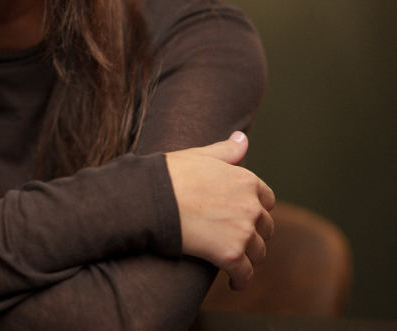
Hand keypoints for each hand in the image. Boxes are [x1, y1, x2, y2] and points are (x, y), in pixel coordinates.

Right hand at [166, 132, 274, 290]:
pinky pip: (245, 274)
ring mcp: (243, 231)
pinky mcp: (231, 255)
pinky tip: (234, 282)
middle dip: (254, 234)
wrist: (152, 197)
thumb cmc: (170, 174)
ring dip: (248, 258)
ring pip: (258, 252)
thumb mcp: (200, 155)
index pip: (266, 200)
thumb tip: (243, 138)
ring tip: (235, 262)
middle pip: (265, 228)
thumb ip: (226, 150)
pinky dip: (241, 280)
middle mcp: (251, 206)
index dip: (256, 209)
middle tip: (236, 240)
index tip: (244, 216)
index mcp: (246, 180)